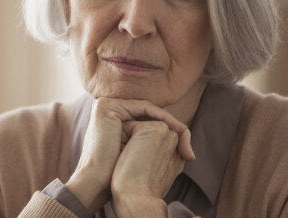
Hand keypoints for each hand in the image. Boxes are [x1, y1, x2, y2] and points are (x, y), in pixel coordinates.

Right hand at [65, 98, 193, 213]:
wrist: (98, 182)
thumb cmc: (117, 175)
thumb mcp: (139, 154)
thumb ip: (152, 143)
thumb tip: (183, 146)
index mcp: (112, 121)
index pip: (147, 121)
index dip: (170, 134)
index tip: (188, 156)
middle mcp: (108, 111)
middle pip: (149, 115)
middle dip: (174, 130)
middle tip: (189, 152)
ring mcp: (106, 106)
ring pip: (148, 110)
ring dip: (172, 124)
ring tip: (185, 141)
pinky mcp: (107, 106)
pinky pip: (144, 107)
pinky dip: (162, 117)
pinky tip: (175, 131)